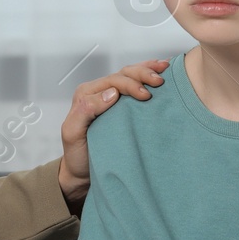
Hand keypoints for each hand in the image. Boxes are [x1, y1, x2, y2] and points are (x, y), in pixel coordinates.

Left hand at [58, 58, 170, 210]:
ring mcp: (110, 96)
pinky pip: (134, 83)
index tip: (146, 96)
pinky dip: (148, 73)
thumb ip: (86, 111)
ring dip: (148, 69)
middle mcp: (98, 92)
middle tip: (159, 82)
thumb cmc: (77, 155)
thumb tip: (112, 93)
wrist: (82, 171)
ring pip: (130, 74)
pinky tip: (162, 70)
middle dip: (142, 74)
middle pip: (123, 74)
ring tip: (165, 68)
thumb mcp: (73, 134)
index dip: (131, 84)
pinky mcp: (121, 104)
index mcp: (86, 95)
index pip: (112, 81)